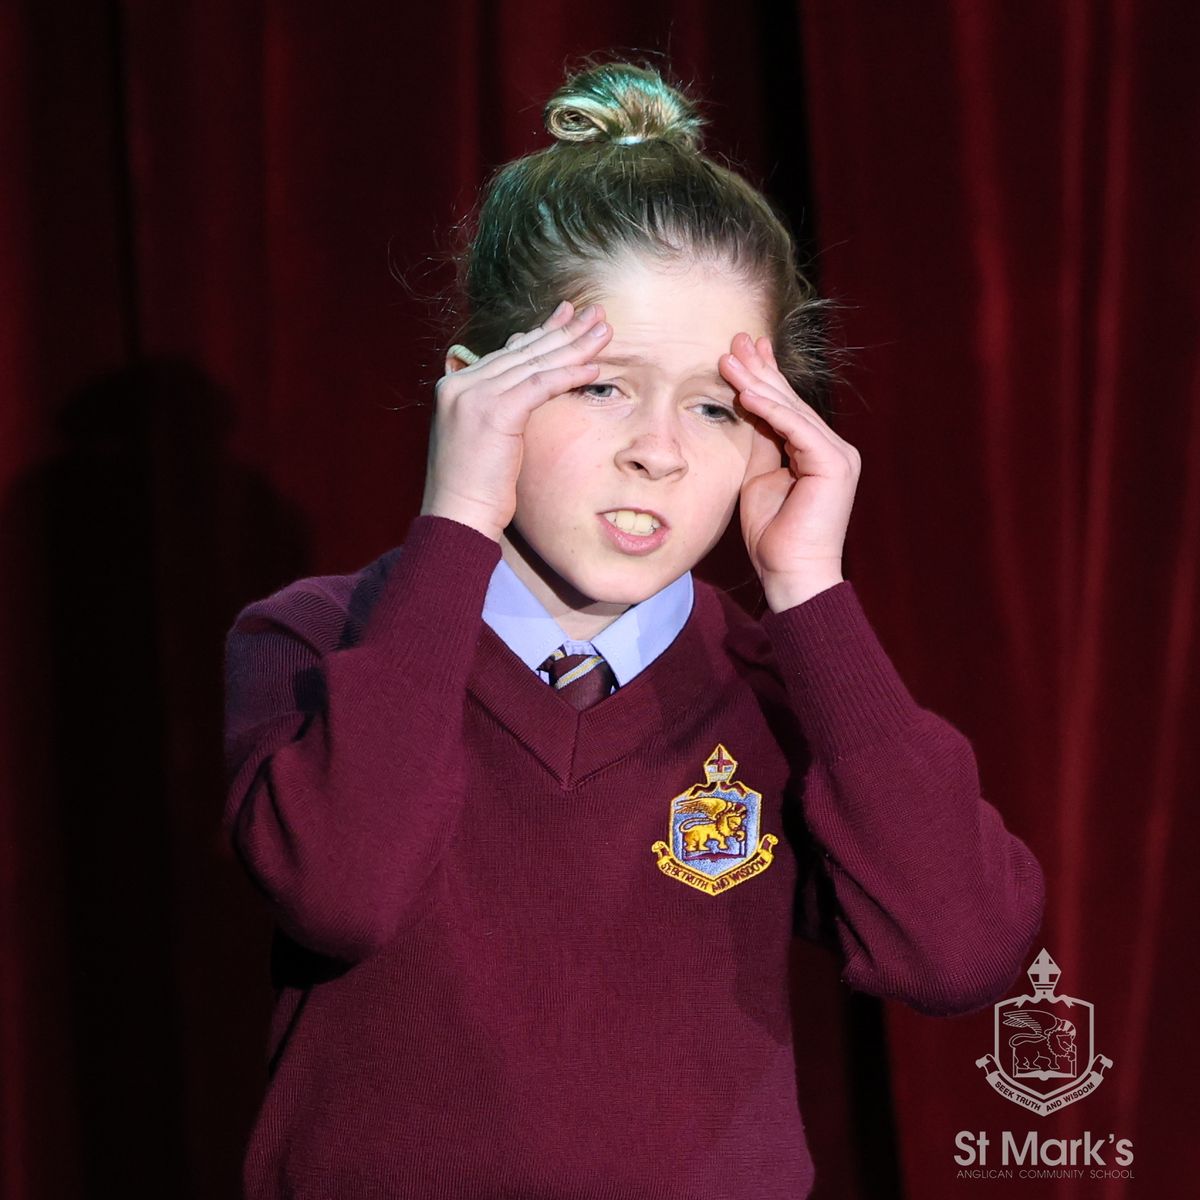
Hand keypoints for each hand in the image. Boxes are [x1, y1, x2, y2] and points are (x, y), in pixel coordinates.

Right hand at [421, 301, 612, 540]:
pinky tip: (593, 367)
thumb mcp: (483, 438)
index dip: (542, 333)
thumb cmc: (474, 488)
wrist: (456, 517)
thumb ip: (498, 407)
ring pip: (535, 363)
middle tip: (596, 313)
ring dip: (575, 346)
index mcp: (455, 385)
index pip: (508, 353)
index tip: (569, 317)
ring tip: (605, 331)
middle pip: (524, 351)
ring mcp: (474, 394)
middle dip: (564, 331)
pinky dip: (569, 375)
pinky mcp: (493, 411)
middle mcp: (461, 383)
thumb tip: (525, 388)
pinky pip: (540, 385)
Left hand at [719, 333, 860, 610]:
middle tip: (735, 340)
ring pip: (790, 410)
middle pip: (789, 401)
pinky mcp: (834, 463)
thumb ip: (758, 443)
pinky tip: (746, 393)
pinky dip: (770, 410)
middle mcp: (831, 447)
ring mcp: (837, 454)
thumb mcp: (757, 478)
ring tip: (730, 360)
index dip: (762, 378)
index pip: (785, 407)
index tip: (738, 353)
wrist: (790, 572)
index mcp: (815, 451)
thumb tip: (745, 408)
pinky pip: (796, 429)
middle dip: (760, 369)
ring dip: (758, 383)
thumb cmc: (773, 535)